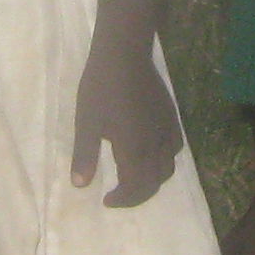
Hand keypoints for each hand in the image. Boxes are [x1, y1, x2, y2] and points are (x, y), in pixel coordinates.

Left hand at [69, 36, 181, 208]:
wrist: (124, 54)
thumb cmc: (101, 88)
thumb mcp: (87, 123)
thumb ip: (84, 156)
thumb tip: (80, 186)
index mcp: (134, 149)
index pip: (136, 187)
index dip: (123, 200)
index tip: (107, 200)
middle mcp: (155, 144)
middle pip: (154, 182)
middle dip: (137, 194)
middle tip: (119, 194)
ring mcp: (166, 129)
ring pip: (167, 167)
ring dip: (152, 179)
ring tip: (134, 178)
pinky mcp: (171, 116)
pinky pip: (175, 147)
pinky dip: (164, 159)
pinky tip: (151, 152)